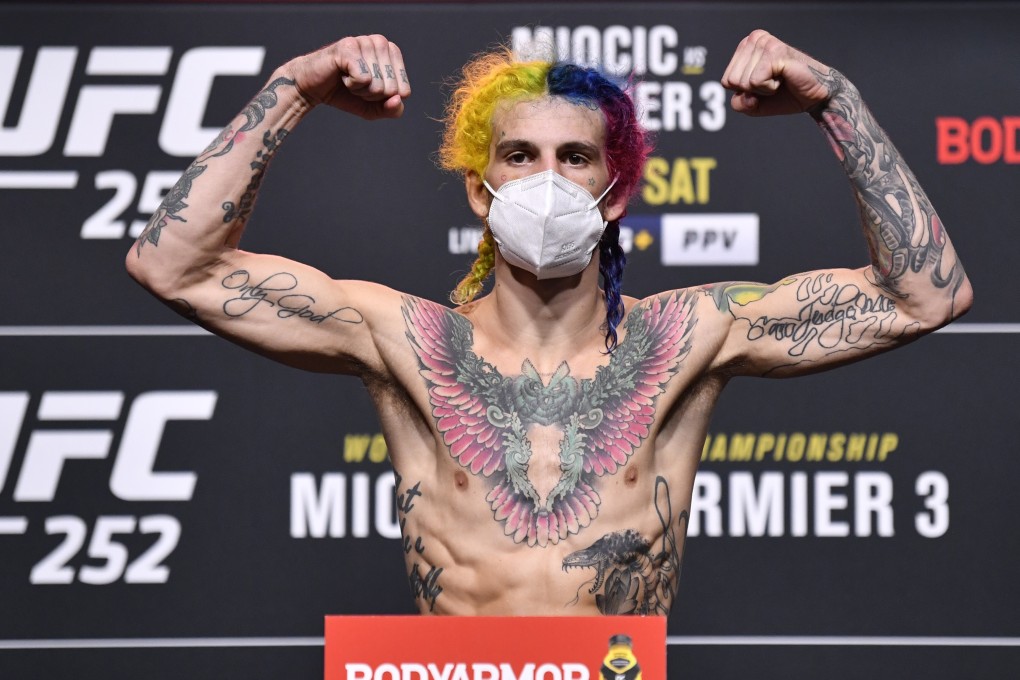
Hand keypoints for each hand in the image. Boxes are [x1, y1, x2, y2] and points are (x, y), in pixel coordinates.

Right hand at [285, 35, 410, 119]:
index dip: (384, 99)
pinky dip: (351, 85)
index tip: (369, 90)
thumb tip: (398, 99)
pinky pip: (363, 79)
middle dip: (372, 95)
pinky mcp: (348, 46)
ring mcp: (364, 41)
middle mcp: (380, 42)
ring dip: (360, 90)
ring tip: (348, 79)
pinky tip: (342, 74)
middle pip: (391, 89)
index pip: (404, 90)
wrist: (313, 89)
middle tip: (356, 84)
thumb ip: (392, 110)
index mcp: (392, 52)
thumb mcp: (373, 108)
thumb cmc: (345, 94)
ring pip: (377, 84)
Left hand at [721, 30, 835, 115]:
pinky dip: (769, 88)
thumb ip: (739, 103)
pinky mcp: (775, 52)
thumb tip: (745, 95)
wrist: (814, 96)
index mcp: (746, 46)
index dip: (745, 92)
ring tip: (779, 80)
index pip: (726, 81)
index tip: (764, 84)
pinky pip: (755, 82)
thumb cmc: (784, 95)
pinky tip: (783, 78)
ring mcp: (765, 43)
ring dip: (762, 89)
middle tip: (773, 82)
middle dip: (752, 91)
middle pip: (732, 82)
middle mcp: (754, 39)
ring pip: (742, 82)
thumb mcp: (753, 104)